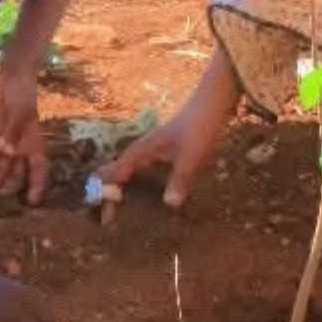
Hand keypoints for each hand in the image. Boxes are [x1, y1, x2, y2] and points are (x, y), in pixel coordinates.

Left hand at [0, 70, 48, 205]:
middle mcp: (21, 148)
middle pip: (16, 173)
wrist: (12, 78)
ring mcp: (6, 144)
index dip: (37, 185)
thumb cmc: (23, 94)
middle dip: (7, 184)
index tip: (32, 201)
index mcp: (34, 143)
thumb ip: (12, 133)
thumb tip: (6, 153)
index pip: (39, 168)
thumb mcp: (20, 113)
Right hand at [97, 57, 238, 208]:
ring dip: (126, 189)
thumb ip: (180, 178)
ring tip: (124, 214)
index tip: (107, 219)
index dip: (108, 193)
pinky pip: (148, 171)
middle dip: (112, 193)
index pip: (116, 173)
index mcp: (143, 149)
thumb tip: (168, 205)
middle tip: (109, 221)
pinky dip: (144, 184)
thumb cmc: (200, 125)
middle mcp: (144, 149)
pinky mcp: (168, 151)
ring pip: (133, 172)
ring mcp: (156, 149)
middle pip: (120, 173)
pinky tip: (153, 198)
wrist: (215, 100)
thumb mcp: (191, 155)